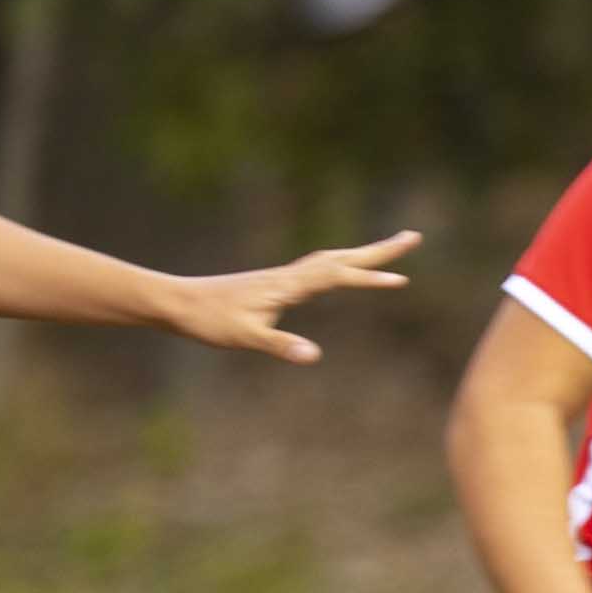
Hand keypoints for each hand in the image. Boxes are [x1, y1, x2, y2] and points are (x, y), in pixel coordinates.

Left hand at [158, 231, 424, 360]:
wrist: (177, 302)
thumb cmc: (208, 321)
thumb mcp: (244, 338)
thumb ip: (280, 345)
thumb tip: (315, 355)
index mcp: (287, 286)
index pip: (337, 276)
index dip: (369, 279)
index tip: (402, 279)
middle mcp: (289, 276)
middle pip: (343, 257)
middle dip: (379, 250)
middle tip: (413, 237)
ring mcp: (283, 277)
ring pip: (332, 259)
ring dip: (363, 254)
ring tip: (390, 250)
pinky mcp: (276, 283)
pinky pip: (319, 268)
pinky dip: (341, 264)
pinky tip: (341, 271)